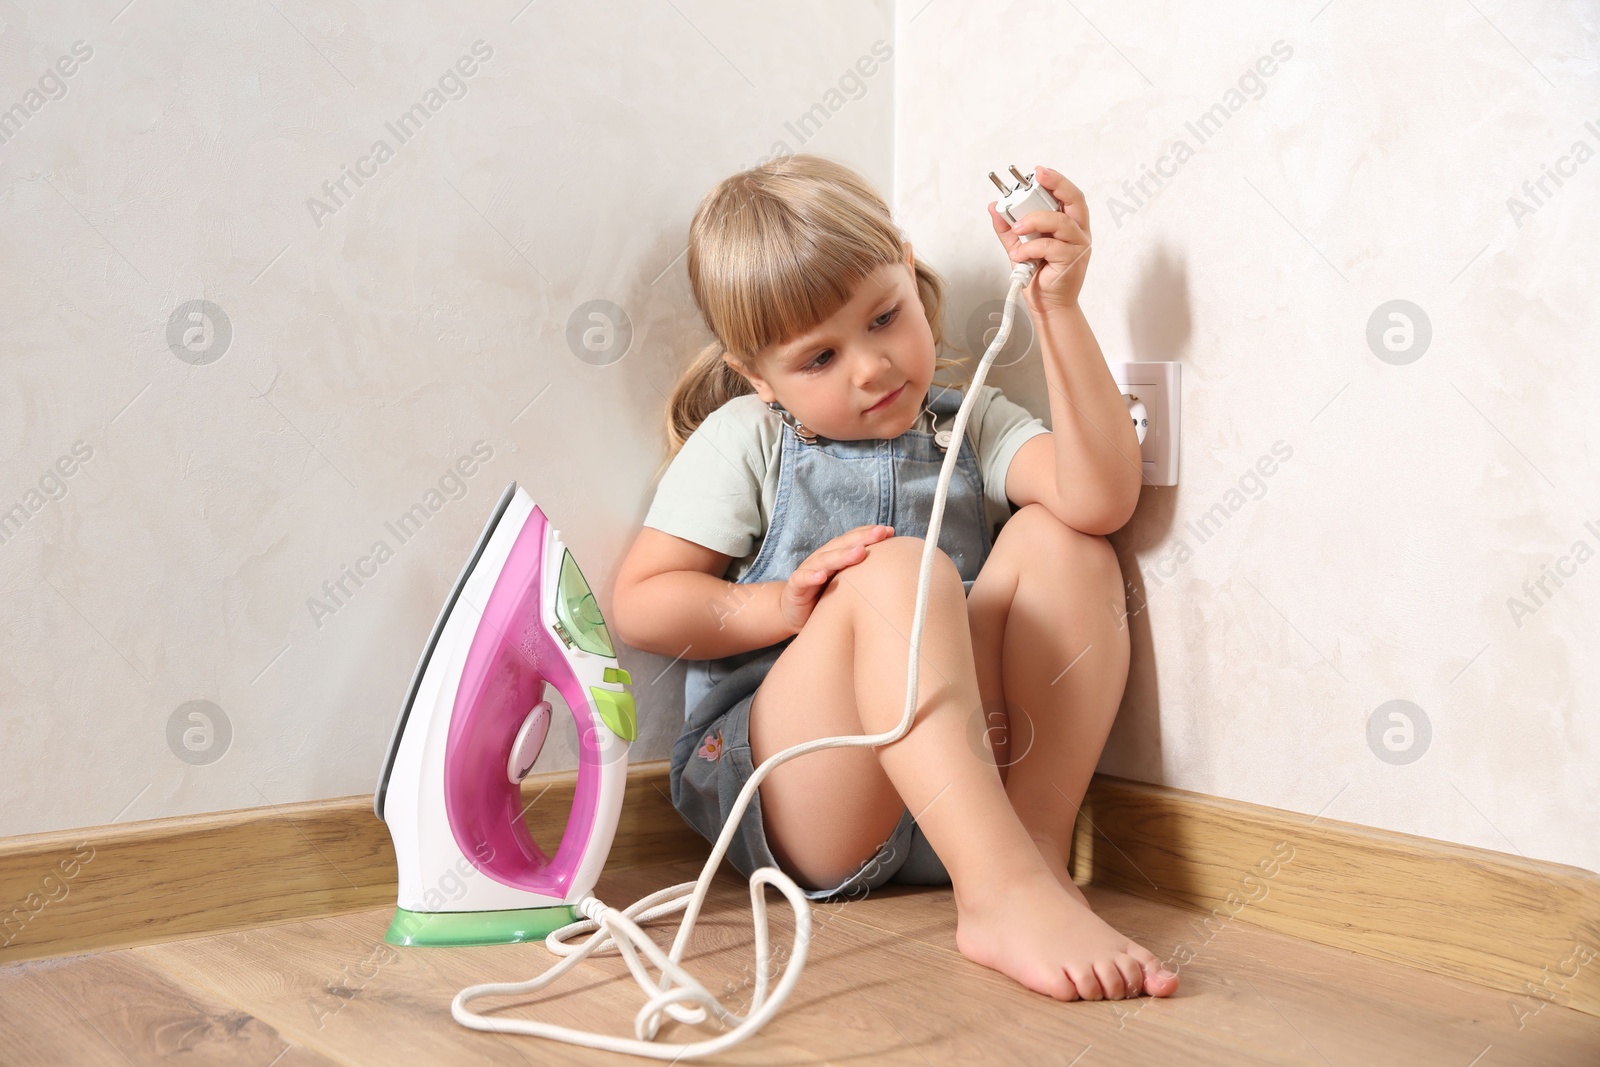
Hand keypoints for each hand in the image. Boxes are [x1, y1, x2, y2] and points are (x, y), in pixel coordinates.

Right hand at [780, 524, 895, 634]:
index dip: (870, 533)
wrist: (794, 612)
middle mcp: (824, 558)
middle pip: (843, 544)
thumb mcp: (848, 585)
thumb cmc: (826, 596)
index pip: (854, 540)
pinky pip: (802, 579)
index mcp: (837, 556)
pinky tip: (821, 575)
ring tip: (859, 552)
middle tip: (880, 533)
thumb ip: (865, 575)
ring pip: (825, 559)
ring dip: (842, 555)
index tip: (890, 531)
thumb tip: (897, 572)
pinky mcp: (796, 587)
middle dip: (862, 537)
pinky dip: (811, 576)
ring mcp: (808, 570)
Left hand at [987, 165, 1091, 314]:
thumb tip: (994, 208)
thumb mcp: (1019, 247)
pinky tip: (1019, 256)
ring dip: (1035, 220)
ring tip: (1017, 229)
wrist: (1046, 305)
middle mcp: (1077, 232)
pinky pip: (1050, 246)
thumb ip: (1008, 228)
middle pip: (1074, 200)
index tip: (1039, 171)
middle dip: (1057, 184)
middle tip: (1037, 178)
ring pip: (1060, 221)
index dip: (1056, 180)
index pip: (1068, 195)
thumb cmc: (1039, 276)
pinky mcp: (1072, 261)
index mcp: (1069, 224)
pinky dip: (1030, 248)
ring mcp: (1078, 246)